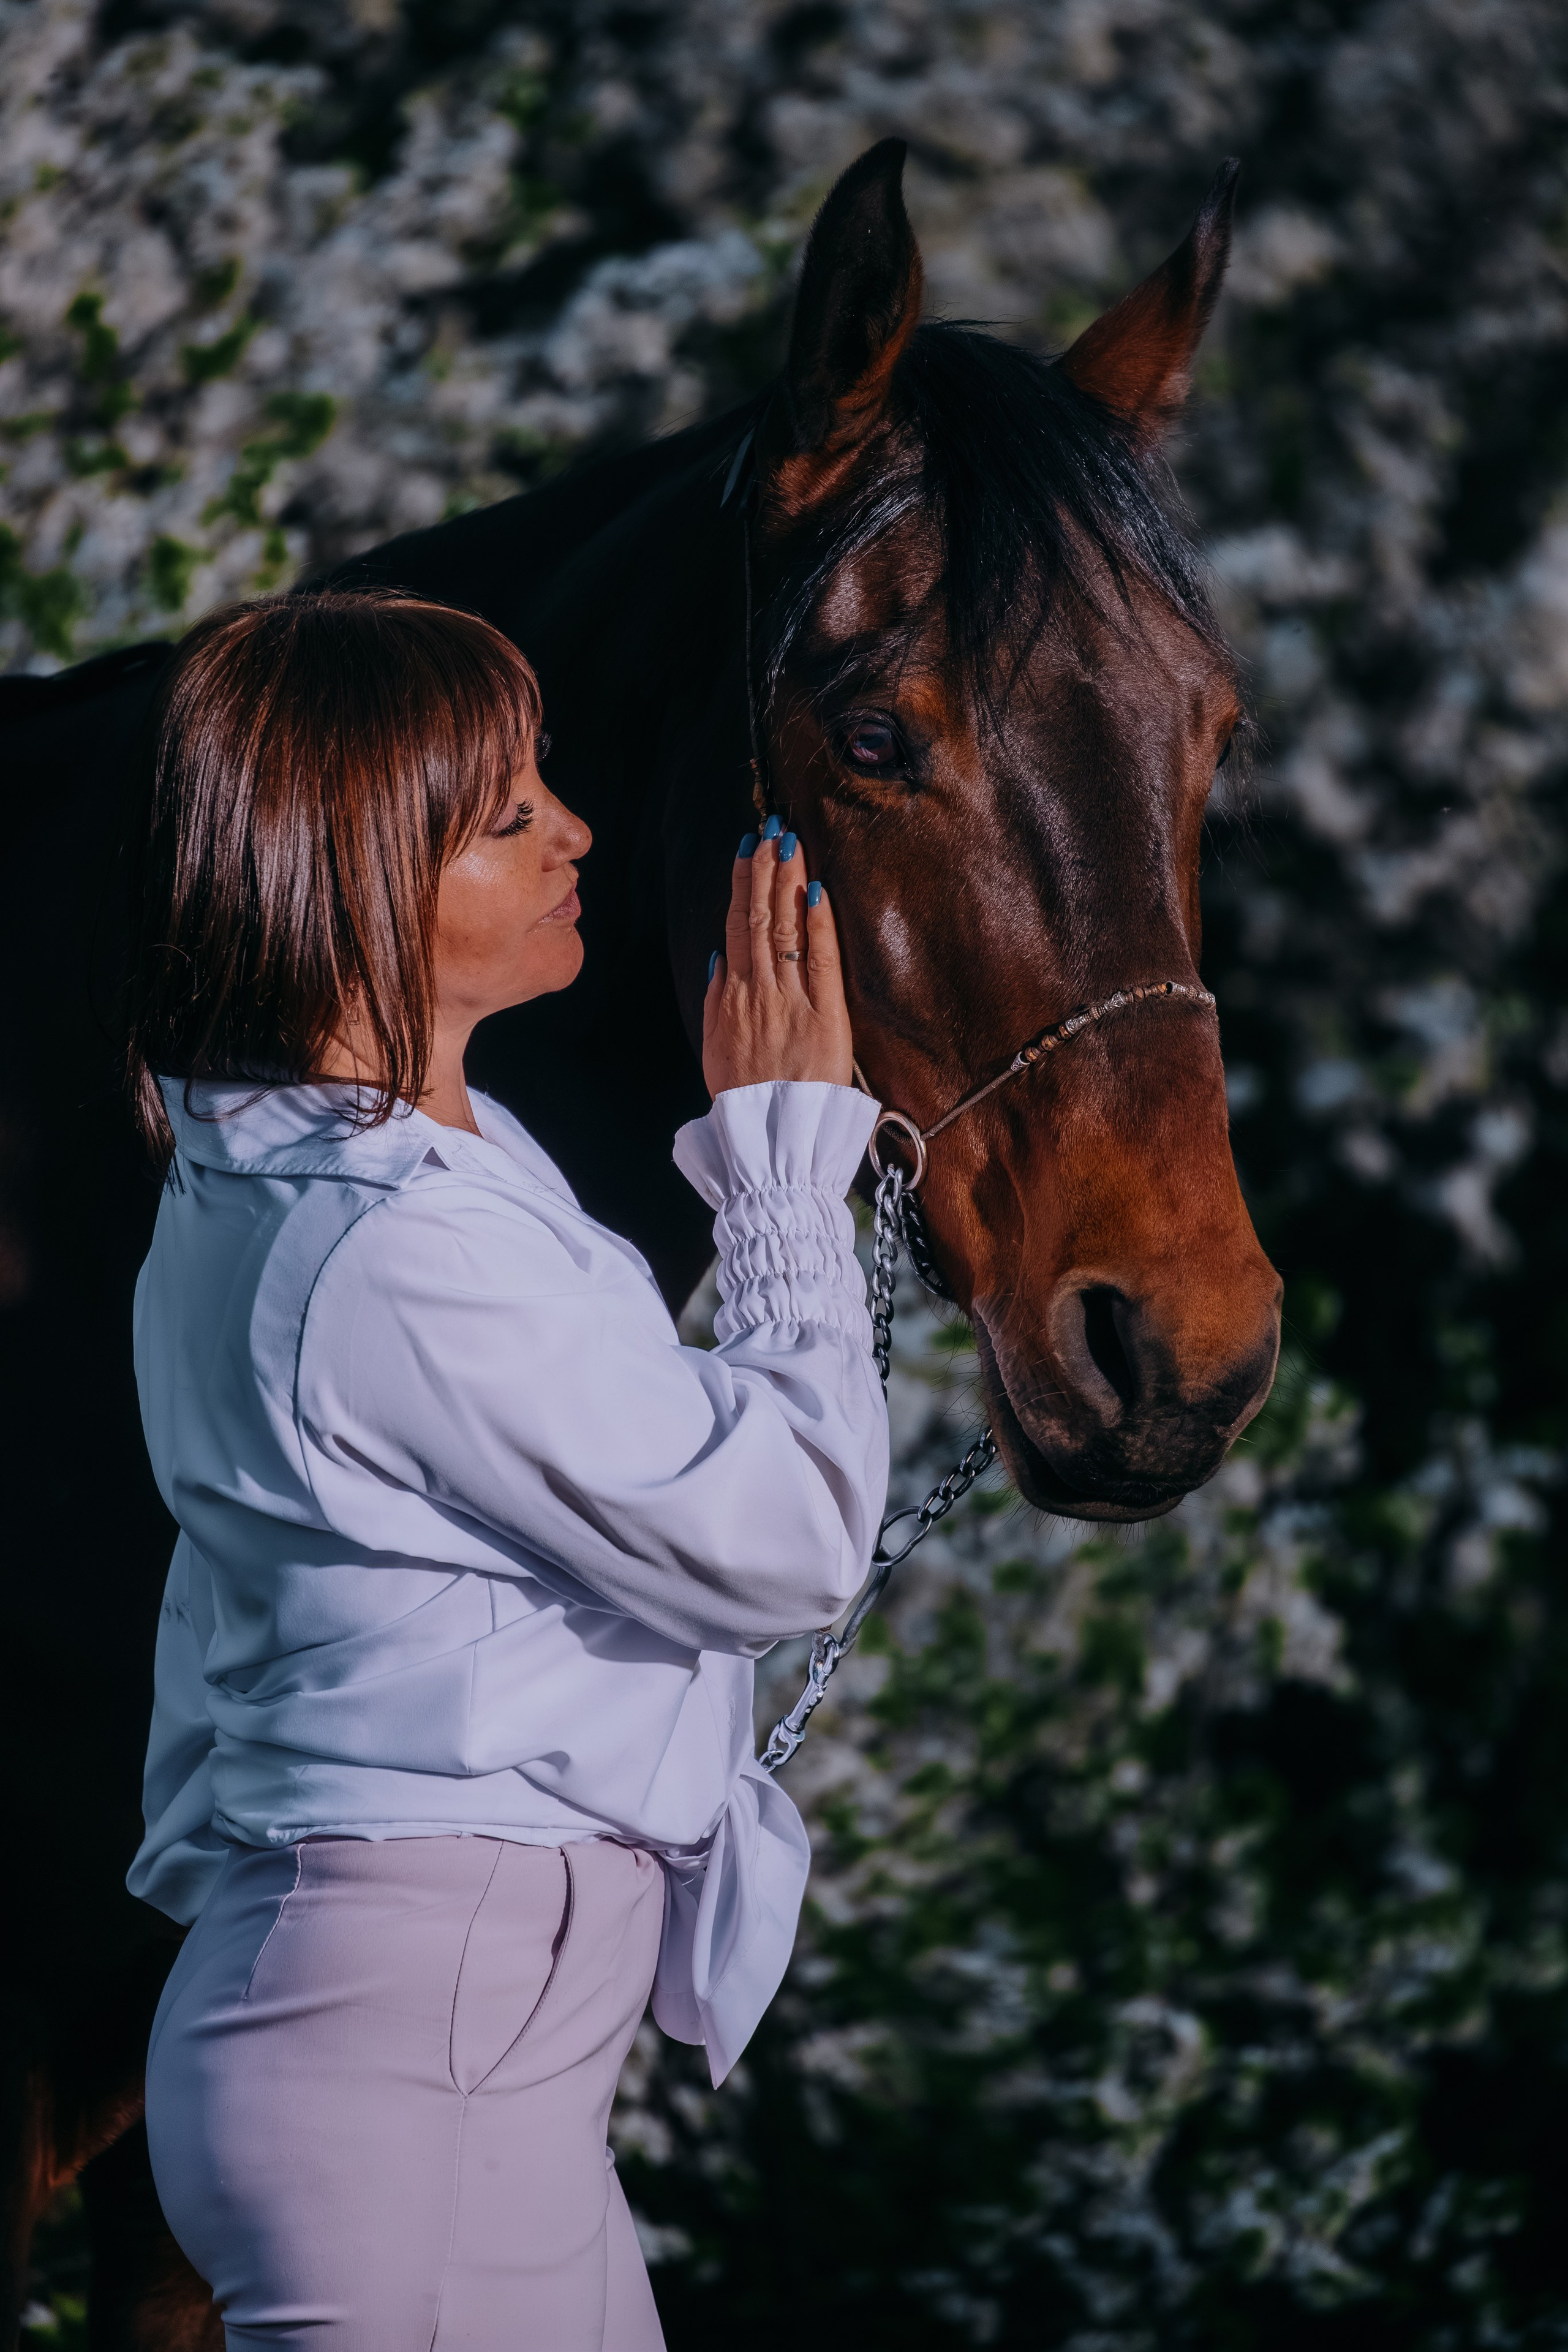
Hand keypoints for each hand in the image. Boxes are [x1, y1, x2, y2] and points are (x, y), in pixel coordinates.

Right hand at [702, 822, 853, 1095]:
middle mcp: (756, 992)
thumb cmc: (746, 1102)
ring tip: (790, 841)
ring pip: (784, 929)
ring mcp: (789, 1002)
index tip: (748, 850)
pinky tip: (816, 889)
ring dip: (787, 881)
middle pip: (758, 917)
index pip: (736, 927)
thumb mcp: (716, 1050)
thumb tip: (719, 960)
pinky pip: (818, 961)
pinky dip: (816, 923)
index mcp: (729, 999)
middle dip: (765, 869)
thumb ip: (716, 1004)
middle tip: (773, 828)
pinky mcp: (824, 1018)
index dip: (743, 885)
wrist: (770, 1142)